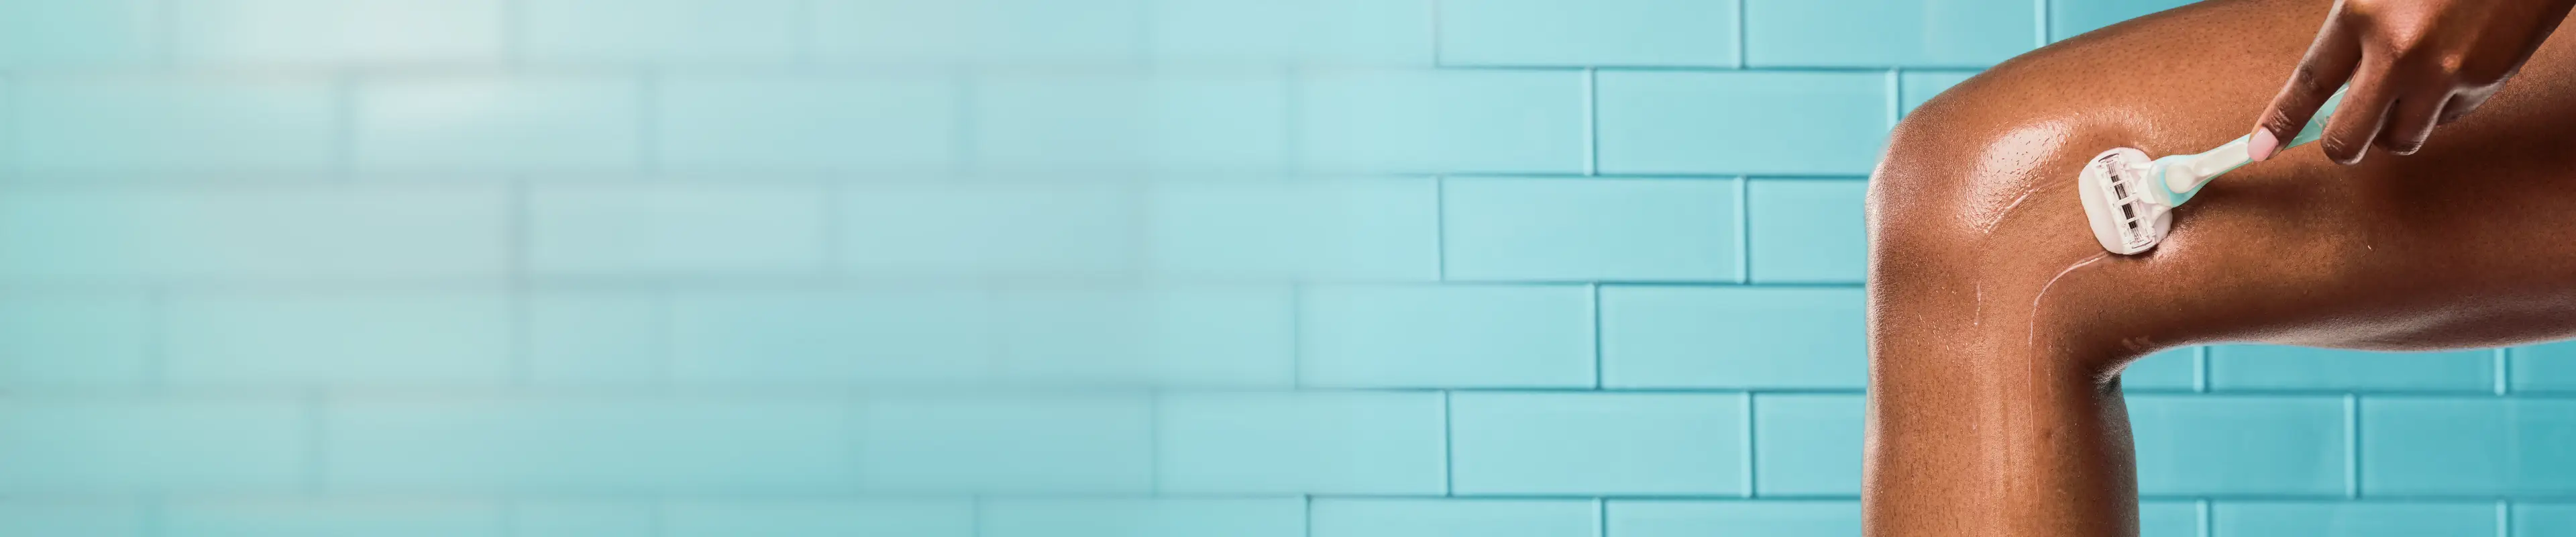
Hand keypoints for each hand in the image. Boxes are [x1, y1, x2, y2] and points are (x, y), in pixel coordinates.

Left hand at [2251, 0, 2575, 163]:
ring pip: (2402, 138)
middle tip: (2342, 135)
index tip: (2260, 150)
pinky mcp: (2487, 80)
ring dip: (2396, 125)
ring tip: (2409, 86)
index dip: (2281, 122)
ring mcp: (2446, 71)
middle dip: (2342, 144)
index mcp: (2361, 15)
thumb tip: (2332, 90)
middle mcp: (2400, 50)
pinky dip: (2440, 106)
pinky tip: (2451, 68)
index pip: (2307, 84)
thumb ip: (2355, 36)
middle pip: (2349, 137)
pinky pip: (2448, 118)